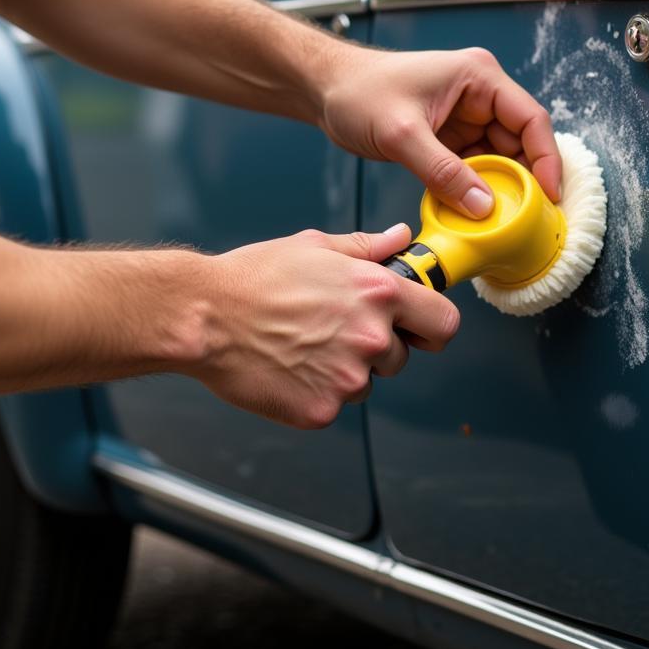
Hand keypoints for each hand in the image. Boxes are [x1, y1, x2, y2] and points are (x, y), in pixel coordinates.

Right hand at [199, 224, 458, 428]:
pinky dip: (316, 391)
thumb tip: (400, 238)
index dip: (431, 326)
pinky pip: (335, 404)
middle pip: (401, 356)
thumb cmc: (253, 278)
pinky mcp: (322, 409)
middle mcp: (372, 336)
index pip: (444, 322)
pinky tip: (287, 367)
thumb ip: (367, 247)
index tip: (418, 328)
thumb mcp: (315, 247)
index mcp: (378, 292)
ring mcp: (348, 378)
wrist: (204, 317)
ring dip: (346, 370)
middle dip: (378, 347)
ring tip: (302, 345)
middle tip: (333, 331)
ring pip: (367, 382)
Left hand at [320, 46, 560, 216]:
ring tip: (499, 220)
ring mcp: (464, 117)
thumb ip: (443, 172)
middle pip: (519, 143)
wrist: (325, 90)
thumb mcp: (402, 134)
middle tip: (525, 217)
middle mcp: (478, 95)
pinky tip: (471, 212)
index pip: (531, 119)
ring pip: (497, 159)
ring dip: (498, 189)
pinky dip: (474, 190)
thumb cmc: (359, 91)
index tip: (550, 195)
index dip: (546, 159)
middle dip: (522, 181)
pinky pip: (473, 168)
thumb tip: (483, 207)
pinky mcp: (448, 138)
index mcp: (478, 78)